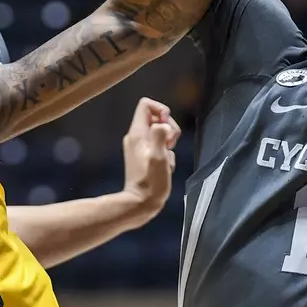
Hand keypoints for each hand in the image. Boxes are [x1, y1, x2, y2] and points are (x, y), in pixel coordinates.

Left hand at [120, 97, 181, 221]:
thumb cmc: (151, 182)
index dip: (161, 110)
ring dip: (169, 142)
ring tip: (167, 158)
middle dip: (169, 127)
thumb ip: (160, 136)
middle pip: (156, 117)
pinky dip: (166, 153)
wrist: (141, 203)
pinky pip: (159, 145)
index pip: (145, 104)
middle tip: (170, 144)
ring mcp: (139, 147)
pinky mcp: (144, 156)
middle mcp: (136, 137)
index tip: (168, 126)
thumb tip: (164, 125)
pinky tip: (165, 166)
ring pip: (160, 132)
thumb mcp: (158, 157)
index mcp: (137, 133)